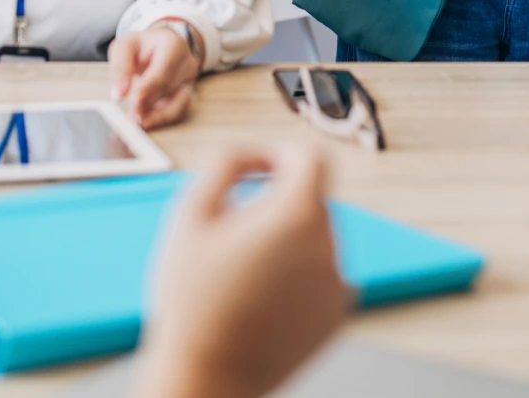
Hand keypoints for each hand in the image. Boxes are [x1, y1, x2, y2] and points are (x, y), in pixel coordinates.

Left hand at [109, 24, 202, 129]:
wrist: (159, 45)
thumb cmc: (142, 45)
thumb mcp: (125, 46)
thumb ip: (120, 68)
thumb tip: (118, 94)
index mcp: (174, 45)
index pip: (163, 70)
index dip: (149, 88)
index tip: (134, 101)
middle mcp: (187, 63)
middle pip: (168, 88)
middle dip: (148, 104)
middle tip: (128, 118)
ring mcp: (189, 80)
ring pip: (176, 104)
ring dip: (155, 116)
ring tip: (135, 123)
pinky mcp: (187, 95)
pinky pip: (176, 111)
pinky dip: (160, 119)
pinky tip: (144, 122)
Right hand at [135, 146, 348, 397]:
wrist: (206, 375)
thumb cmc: (192, 301)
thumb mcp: (192, 213)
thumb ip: (226, 161)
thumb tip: (253, 153)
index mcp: (297, 215)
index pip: (311, 157)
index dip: (282, 154)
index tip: (259, 168)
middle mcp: (328, 245)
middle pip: (311, 199)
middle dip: (276, 202)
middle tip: (232, 230)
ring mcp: (336, 283)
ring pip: (316, 237)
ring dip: (287, 239)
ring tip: (242, 271)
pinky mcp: (336, 315)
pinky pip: (322, 275)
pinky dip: (298, 275)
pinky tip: (261, 296)